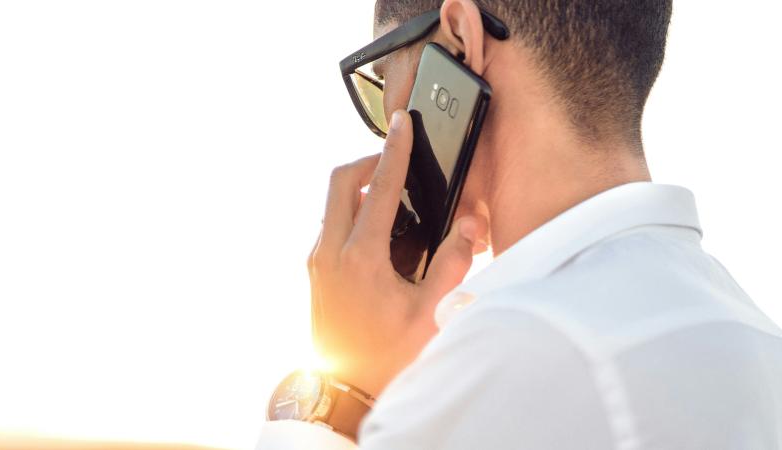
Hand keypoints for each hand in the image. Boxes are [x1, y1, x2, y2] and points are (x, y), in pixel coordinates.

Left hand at [308, 110, 484, 397]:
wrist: (344, 391)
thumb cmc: (386, 356)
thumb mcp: (431, 313)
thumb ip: (453, 263)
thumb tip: (467, 224)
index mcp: (359, 258)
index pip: (378, 188)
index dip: (394, 151)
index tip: (402, 124)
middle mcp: (329, 253)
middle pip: (339, 182)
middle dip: (367, 162)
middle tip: (395, 162)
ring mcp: (317, 262)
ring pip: (331, 202)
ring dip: (358, 188)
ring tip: (393, 199)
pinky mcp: (314, 272)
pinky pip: (330, 224)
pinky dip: (351, 212)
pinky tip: (380, 232)